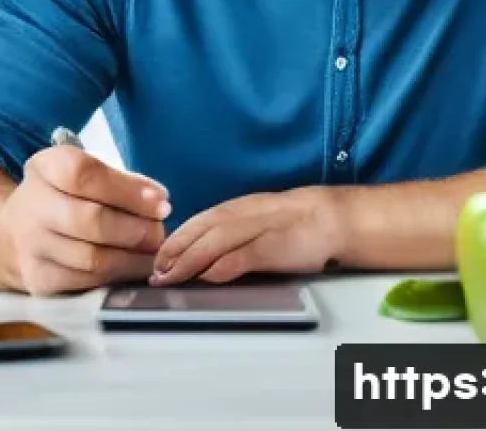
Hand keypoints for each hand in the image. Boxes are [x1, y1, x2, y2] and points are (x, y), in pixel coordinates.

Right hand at [0, 145, 170, 295]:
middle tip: (160, 230)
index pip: (84, 173)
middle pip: (90, 220)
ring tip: (152, 250)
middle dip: (136, 228)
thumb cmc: (66, 196)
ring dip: (132, 257)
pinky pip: (87, 282)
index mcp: (46, 167)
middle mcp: (32, 205)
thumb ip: (120, 180)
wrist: (16, 233)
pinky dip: (118, 275)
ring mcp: (32, 246)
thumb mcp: (84, 172)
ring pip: (92, 258)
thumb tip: (158, 200)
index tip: (161, 199)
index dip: (127, 189)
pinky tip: (133, 266)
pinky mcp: (39, 279)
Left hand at [150, 187, 342, 285]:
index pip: (197, 222)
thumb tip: (201, 257)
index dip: (175, 240)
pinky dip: (223, 265)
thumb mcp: (254, 224)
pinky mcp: (274, 246)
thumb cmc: (291, 224)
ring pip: (215, 241)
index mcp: (236, 208)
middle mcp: (242, 214)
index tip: (157, 259)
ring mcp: (258, 228)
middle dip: (174, 251)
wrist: (330, 217)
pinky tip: (207, 276)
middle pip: (200, 230)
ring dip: (189, 260)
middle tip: (155, 273)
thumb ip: (229, 236)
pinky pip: (243, 255)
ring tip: (171, 277)